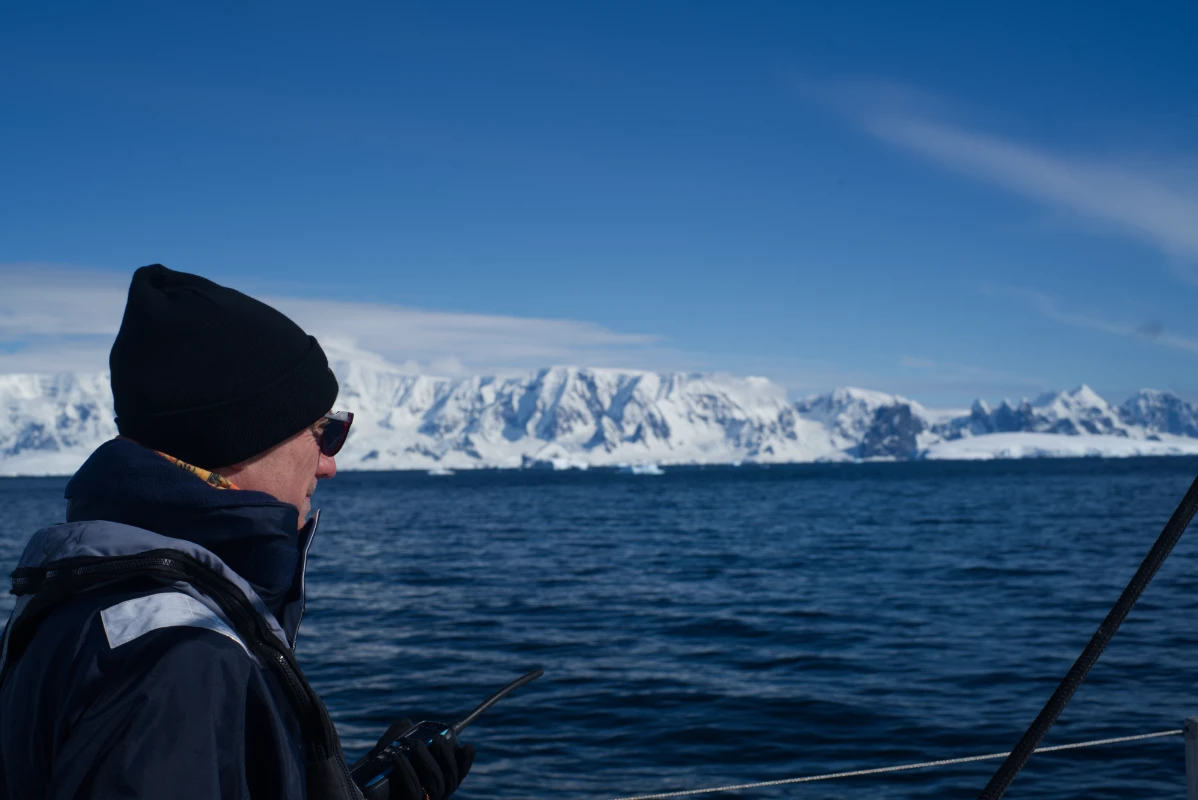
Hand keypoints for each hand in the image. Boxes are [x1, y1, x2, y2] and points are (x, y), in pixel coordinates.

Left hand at [351, 718, 476, 799]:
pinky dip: (409, 771)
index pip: (455, 777)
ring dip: (427, 761)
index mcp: (430, 787)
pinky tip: (399, 758)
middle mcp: (428, 799)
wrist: (350, 795)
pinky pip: (414, 791)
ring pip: (435, 786)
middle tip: (439, 738)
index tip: (469, 746)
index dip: (465, 763)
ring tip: (414, 743)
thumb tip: (408, 723)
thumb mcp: (383, 755)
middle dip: (448, 758)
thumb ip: (396, 739)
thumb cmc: (369, 777)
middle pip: (449, 781)